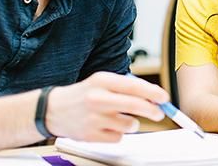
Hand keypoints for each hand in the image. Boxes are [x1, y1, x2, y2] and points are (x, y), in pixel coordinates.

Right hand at [46, 71, 168, 141]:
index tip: (164, 98)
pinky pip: (118, 137)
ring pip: (129, 124)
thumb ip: (127, 87)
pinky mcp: (90, 135)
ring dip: (131, 123)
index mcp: (102, 80)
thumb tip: (154, 96)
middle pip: (134, 106)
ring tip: (118, 117)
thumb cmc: (85, 94)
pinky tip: (106, 126)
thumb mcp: (103, 82)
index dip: (153, 93)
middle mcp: (97, 98)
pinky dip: (117, 133)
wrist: (53, 110)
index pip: (134, 86)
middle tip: (159, 113)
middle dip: (152, 110)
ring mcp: (93, 118)